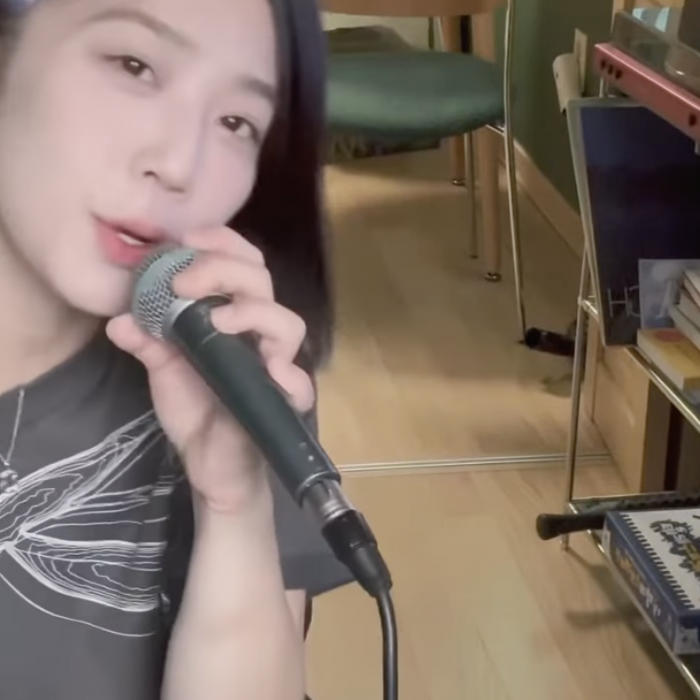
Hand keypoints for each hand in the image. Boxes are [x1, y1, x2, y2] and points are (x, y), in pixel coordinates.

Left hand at [106, 227, 314, 511]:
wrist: (212, 465)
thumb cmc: (197, 411)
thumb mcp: (165, 372)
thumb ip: (148, 343)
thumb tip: (119, 321)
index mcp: (232, 317)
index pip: (241, 266)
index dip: (221, 244)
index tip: (186, 240)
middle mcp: (257, 334)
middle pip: (262, 283)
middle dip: (226, 270)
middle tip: (185, 280)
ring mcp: (274, 366)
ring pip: (287, 324)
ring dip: (255, 313)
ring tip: (220, 320)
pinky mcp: (283, 402)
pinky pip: (300, 386)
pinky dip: (291, 376)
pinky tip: (274, 372)